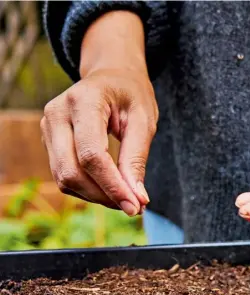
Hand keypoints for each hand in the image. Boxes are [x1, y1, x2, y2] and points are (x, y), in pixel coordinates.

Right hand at [40, 11, 155, 215]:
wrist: (111, 76)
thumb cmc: (131, 94)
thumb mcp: (144, 120)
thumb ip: (137, 158)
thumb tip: (137, 199)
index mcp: (84, 101)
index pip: (91, 155)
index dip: (113, 186)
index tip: (135, 206)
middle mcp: (57, 113)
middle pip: (72, 171)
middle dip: (104, 196)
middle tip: (134, 206)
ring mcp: (48, 127)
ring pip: (64, 178)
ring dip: (97, 196)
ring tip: (126, 197)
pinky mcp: (49, 141)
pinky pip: (64, 176)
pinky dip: (88, 189)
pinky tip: (111, 188)